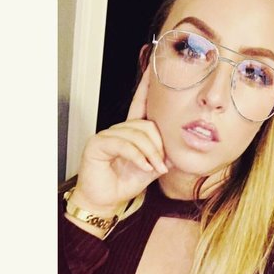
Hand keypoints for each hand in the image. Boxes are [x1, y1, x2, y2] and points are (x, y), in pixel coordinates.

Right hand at [70, 68, 168, 215]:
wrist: (106, 201)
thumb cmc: (123, 184)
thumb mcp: (149, 169)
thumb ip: (161, 156)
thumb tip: (175, 149)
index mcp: (130, 133)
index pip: (140, 107)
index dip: (146, 89)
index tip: (153, 71)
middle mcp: (118, 130)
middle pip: (147, 125)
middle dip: (159, 146)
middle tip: (162, 165)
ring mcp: (107, 135)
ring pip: (137, 135)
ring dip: (150, 154)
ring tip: (154, 168)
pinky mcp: (98, 144)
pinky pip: (124, 144)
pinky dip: (137, 156)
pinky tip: (143, 167)